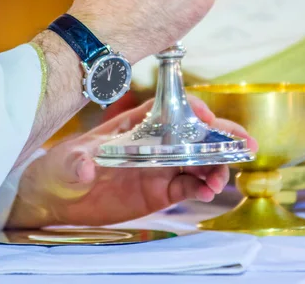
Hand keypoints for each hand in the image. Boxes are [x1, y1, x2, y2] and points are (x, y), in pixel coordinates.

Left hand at [6, 97, 256, 228]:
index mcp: (138, 122)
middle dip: (222, 136)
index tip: (206, 118)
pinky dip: (202, 188)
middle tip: (245, 144)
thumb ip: (78, 162)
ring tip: (221, 178)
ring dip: (216, 166)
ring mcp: (161, 165)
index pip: (173, 107)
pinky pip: (188, 187)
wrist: (59, 196)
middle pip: (195, 133)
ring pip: (198, 161)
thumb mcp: (68, 160)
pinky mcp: (161, 190)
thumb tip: (87, 167)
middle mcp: (156, 141)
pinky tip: (208, 192)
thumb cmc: (64, 166)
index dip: (193, 109)